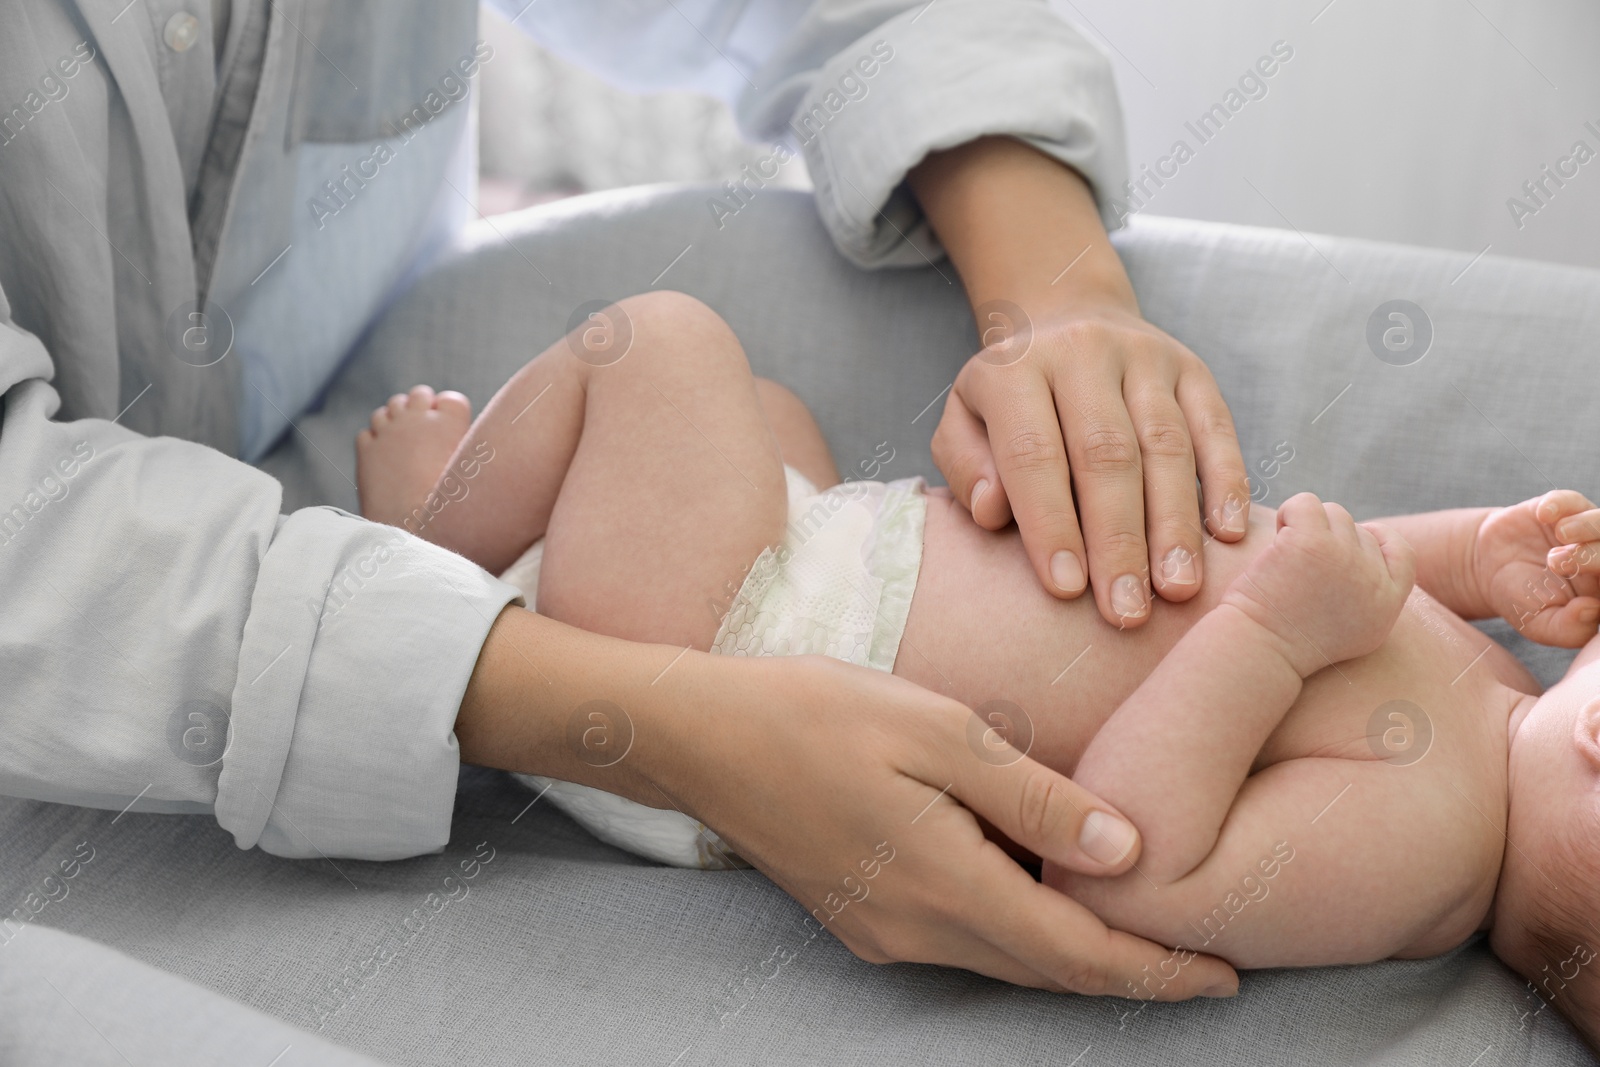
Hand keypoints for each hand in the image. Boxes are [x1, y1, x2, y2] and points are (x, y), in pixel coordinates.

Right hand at [649, 653, 1239, 998]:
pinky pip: (964, 941)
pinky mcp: (862, 918)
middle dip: (1131, 973)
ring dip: (1077, 953)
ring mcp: (883, 932)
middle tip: (1205, 957)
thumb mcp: (936, 732)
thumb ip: (1031, 796)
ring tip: (1141, 926)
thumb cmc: (817, 713)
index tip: (1225, 976)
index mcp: (945, 885)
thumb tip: (1128, 850)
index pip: (1078, 953)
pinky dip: (1021, 931)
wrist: (700, 737)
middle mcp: (917, 931)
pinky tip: (1044, 891)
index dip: (1157, 972)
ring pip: (1006, 960)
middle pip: (1048, 971)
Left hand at [907, 136, 1250, 629]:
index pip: (1034, 452)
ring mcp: (1145, 356)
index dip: (1050, 523)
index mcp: (1015, 369)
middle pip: (1107, 454)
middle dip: (1118, 541)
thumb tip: (991, 512)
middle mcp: (1083, 352)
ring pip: (1167, 445)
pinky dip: (1226, 482)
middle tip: (1127, 612)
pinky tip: (1227, 536)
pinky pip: (1216, 426)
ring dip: (1175, 524)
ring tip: (1177, 589)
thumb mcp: (963, 422)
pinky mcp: (1193, 368)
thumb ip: (966, 468)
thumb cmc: (1008, 401)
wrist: (1064, 316)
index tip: (1065, 590)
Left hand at [1221, 493, 1414, 676]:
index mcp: (1386, 605)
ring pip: (1332, 513)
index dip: (1379, 538)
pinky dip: (1288, 514)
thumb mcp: (1352, 631)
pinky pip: (1305, 503)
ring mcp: (1345, 558)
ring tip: (1283, 560)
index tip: (1351, 538)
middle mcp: (1373, 581)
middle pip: (1356, 530)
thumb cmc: (1288, 643)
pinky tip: (1274, 542)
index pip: (1403, 554)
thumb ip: (1371, 594)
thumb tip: (1367, 549)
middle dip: (1326, 538)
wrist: (1257, 652)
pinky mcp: (1312, 542)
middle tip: (1296, 567)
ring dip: (1305, 526)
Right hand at [1472, 490, 1599, 646]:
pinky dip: (1560, 504)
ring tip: (1559, 536)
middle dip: (1594, 554)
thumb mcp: (1540, 625)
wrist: (1487, 570)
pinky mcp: (1559, 509)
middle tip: (1556, 563)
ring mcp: (1582, 530)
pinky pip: (1571, 500)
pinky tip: (1543, 515)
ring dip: (1587, 526)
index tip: (1581, 594)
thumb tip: (1592, 609)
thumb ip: (1569, 629)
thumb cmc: (1522, 601)